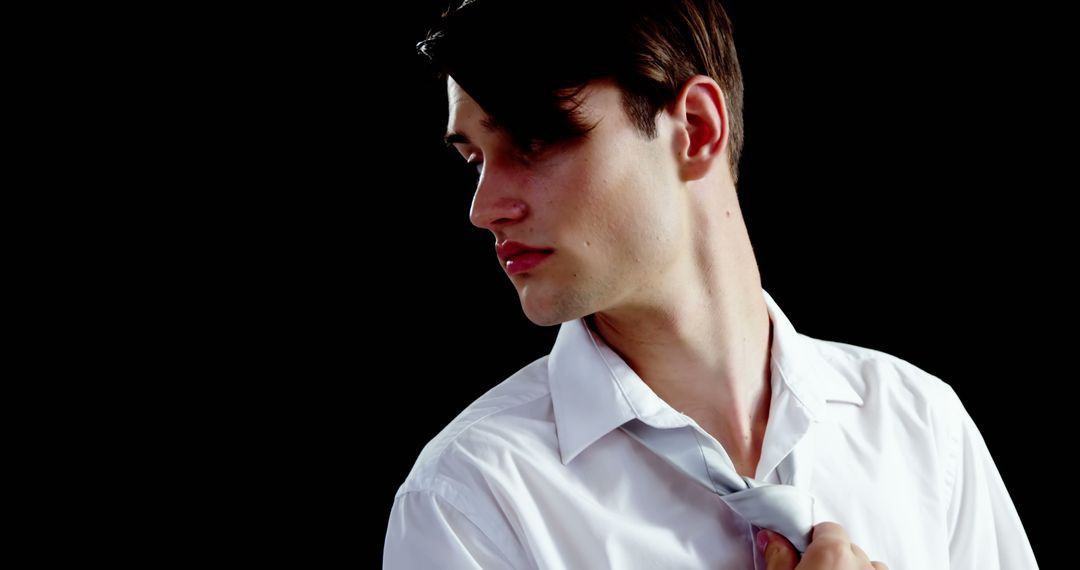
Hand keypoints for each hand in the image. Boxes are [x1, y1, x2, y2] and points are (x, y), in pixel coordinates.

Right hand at [757, 522, 887, 569]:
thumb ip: (779, 556)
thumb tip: (772, 537)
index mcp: (833, 552)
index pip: (827, 529)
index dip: (813, 541)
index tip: (802, 554)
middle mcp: (861, 563)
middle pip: (847, 546)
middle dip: (832, 556)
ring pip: (867, 564)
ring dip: (853, 569)